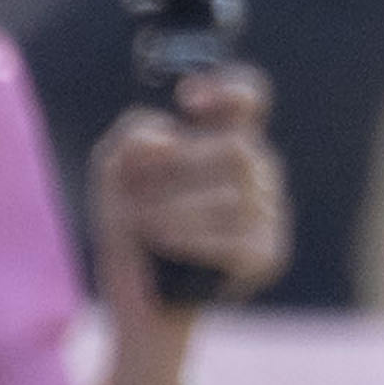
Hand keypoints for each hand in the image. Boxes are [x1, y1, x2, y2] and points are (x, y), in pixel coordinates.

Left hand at [89, 68, 285, 384]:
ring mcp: (268, 212)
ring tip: (147, 227)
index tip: (188, 101)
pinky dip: (188, 241)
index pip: (250, 96)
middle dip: (180, 172)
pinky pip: (232, 238)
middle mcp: (257, 170)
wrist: (136, 297)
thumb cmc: (131, 227)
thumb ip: (133, 136)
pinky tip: (167, 246)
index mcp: (224, 139)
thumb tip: (168, 140)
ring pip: (232, 197)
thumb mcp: (115, 173)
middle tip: (142, 196)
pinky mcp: (266, 253)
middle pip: (237, 148)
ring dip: (172, 212)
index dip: (231, 88)